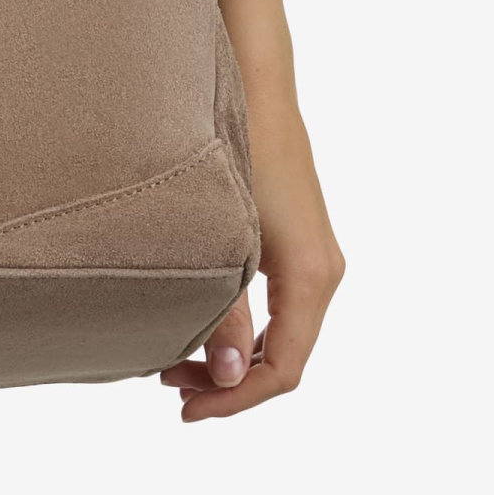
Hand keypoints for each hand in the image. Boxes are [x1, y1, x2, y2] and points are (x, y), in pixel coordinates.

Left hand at [160, 97, 344, 420]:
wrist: (255, 83)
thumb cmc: (237, 150)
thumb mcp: (223, 241)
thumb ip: (224, 311)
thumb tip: (230, 374)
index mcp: (313, 276)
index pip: (285, 369)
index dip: (237, 400)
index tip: (186, 411)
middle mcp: (325, 270)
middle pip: (286, 357)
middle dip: (230, 383)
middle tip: (169, 388)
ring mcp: (316, 255)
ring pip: (282, 332)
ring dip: (233, 355)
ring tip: (175, 361)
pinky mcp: (298, 239)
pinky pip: (279, 306)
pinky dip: (243, 327)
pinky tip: (199, 321)